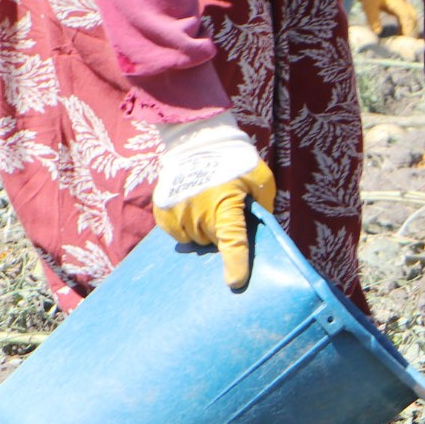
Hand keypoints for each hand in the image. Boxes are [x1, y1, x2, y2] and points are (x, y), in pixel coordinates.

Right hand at [153, 114, 276, 288]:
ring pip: (194, 241)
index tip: (235, 283)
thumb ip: (262, 207)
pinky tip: (193, 209)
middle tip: (226, 212)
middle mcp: (199, 212)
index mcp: (226, 205)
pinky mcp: (162, 212)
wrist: (199, 141)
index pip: (232, 240)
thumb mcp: (260, 180)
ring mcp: (178, 213)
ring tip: (209, 206)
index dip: (236, 262)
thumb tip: (260, 232)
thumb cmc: (236, 162)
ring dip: (203, 231)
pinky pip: (177, 234)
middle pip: (213, 242)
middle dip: (221, 234)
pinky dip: (186, 227)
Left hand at [357, 0, 419, 37]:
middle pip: (413, 15)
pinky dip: (405, 25)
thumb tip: (378, 32)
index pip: (405, 14)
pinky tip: (400, 34)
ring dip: (410, 27)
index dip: (407, 26)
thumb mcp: (368, 6)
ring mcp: (402, 2)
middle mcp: (402, 0)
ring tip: (404, 40)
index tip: (406, 37)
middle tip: (409, 41)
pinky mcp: (399, 5)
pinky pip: (406, 16)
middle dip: (412, 28)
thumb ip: (373, 19)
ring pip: (411, 16)